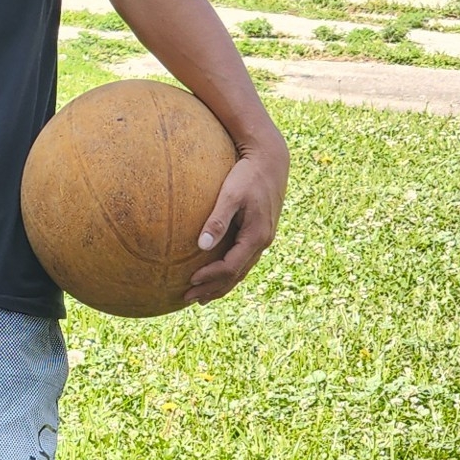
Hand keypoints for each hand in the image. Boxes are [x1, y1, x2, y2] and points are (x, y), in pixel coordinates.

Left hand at [184, 131, 288, 305]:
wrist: (270, 160)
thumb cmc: (248, 175)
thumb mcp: (231, 195)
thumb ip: (217, 220)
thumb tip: (202, 245)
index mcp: (256, 236)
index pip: (230, 267)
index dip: (210, 277)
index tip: (189, 282)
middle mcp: (263, 241)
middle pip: (236, 275)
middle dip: (213, 288)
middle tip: (188, 299)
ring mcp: (263, 238)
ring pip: (241, 270)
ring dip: (221, 284)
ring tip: (201, 296)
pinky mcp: (259, 232)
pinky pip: (243, 259)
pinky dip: (229, 272)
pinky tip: (216, 274)